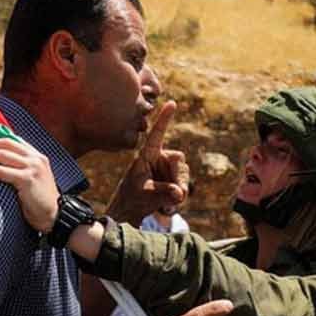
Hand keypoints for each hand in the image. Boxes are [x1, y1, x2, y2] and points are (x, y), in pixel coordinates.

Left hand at [0, 138, 58, 231]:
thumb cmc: (40, 203)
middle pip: (4, 144)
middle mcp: (35, 158)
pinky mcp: (27, 179)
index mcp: (36, 156)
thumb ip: (19, 169)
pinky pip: (1, 171)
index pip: (11, 141)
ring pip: (1, 155)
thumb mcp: (31, 180)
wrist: (55, 216)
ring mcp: (32, 167)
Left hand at [107, 101, 188, 224]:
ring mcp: (167, 169)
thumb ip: (162, 192)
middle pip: (178, 160)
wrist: (130, 212)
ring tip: (165, 205)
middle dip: (179, 178)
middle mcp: (159, 158)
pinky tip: (167, 207)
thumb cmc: (131, 199)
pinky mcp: (174, 180)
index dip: (164, 119)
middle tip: (175, 196)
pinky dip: (179, 198)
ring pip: (184, 174)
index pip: (157, 134)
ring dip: (178, 191)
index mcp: (147, 155)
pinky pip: (184, 185)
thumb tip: (180, 192)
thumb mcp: (145, 195)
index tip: (172, 103)